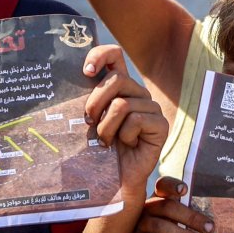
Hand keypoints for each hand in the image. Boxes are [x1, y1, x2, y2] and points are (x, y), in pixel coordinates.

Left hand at [82, 45, 167, 201]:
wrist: (115, 178)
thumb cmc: (99, 147)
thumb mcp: (89, 118)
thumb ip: (87, 97)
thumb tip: (73, 76)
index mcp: (120, 85)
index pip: (115, 54)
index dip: (100, 55)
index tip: (85, 72)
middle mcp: (137, 92)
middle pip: (116, 79)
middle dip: (95, 102)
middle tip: (89, 122)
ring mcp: (151, 107)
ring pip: (122, 104)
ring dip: (106, 127)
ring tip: (105, 141)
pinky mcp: (160, 124)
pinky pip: (136, 120)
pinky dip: (124, 136)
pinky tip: (126, 145)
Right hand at [133, 177, 213, 232]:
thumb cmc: (170, 230)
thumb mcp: (176, 218)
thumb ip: (186, 215)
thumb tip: (210, 222)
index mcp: (159, 198)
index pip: (163, 185)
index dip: (172, 185)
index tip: (185, 190)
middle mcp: (147, 208)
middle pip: (167, 207)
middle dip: (191, 217)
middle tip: (209, 228)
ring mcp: (140, 224)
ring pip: (161, 227)